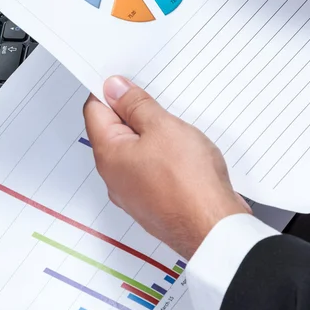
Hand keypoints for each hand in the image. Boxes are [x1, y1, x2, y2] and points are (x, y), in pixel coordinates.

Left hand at [84, 77, 249, 258]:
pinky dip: (160, 154)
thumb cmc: (189, 183)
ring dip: (150, 133)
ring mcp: (134, 192)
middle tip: (154, 97)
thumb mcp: (162, 128)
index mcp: (109, 155)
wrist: (214, 229)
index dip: (108, 91)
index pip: (95, 111)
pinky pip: (149, 169)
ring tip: (173, 124)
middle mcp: (115, 177)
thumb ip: (135, 105)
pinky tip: (181, 149)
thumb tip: (114, 89)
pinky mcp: (154, 201)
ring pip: (134, 150)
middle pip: (114, 131)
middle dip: (131, 111)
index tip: (124, 80)